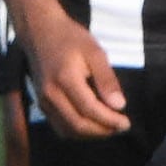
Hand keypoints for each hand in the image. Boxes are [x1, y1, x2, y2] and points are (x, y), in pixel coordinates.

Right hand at [26, 18, 129, 141]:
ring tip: (110, 128)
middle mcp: (50, 94)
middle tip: (121, 128)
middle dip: (102, 131)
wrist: (39, 31)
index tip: (126, 123)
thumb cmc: (70, 38)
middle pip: (78, 125)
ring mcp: (43, 101)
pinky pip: (59, 126)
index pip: (90, 110)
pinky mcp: (41, 103)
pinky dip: (78, 131)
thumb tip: (119, 105)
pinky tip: (93, 124)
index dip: (110, 121)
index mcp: (65, 80)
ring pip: (68, 130)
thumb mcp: (95, 52)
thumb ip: (107, 79)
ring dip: (91, 134)